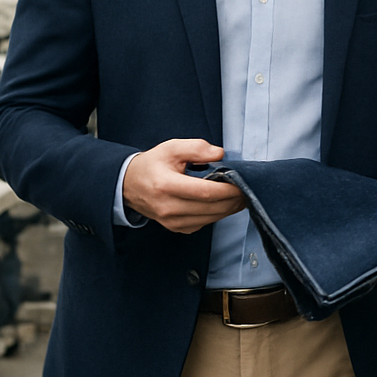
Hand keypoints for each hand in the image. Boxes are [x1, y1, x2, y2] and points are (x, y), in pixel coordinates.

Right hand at [122, 139, 244, 233]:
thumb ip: (196, 148)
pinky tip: (224, 204)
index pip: (205, 192)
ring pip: (210, 218)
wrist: (128, 185)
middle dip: (233, 200)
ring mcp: (172, 221)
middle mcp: (168, 207)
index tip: (242, 183)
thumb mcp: (171, 148)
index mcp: (166, 186)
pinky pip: (204, 223)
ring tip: (240, 196)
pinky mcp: (176, 228)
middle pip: (211, 208)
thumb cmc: (152, 165)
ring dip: (229, 209)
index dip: (228, 190)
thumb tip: (219, 154)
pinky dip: (217, 214)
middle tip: (247, 189)